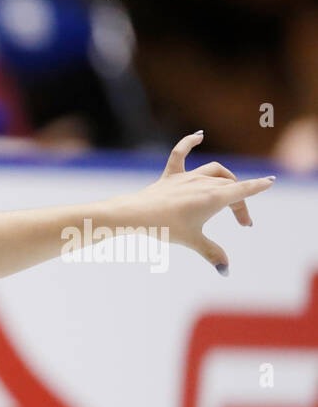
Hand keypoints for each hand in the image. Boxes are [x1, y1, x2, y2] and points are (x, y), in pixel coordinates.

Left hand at [125, 132, 274, 273]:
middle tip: (242, 222)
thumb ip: (212, 253)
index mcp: (214, 198)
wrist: (136, 216)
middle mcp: (203, 183)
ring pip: (215, 172)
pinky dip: (189, 142)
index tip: (270, 182)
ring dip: (226, 180)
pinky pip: (180, 154)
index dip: (258, 187)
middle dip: (240, 203)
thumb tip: (226, 271)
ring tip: (231, 192)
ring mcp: (187, 178)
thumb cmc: (165, 228)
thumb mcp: (193, 241)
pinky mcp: (170, 176)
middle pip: (230, 188)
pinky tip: (199, 136)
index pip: (243, 190)